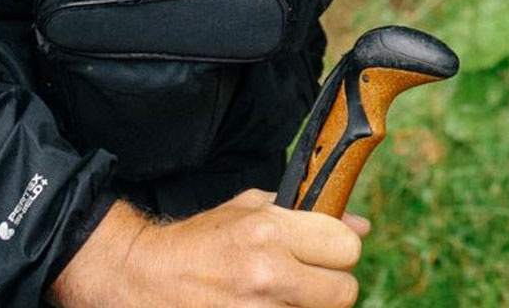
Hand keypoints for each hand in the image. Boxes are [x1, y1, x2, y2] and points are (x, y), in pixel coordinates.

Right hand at [48, 189, 367, 307]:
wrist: (148, 277)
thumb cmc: (199, 241)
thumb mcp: (245, 210)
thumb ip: (303, 214)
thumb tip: (360, 225)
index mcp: (268, 230)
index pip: (345, 245)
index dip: (337, 248)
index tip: (322, 251)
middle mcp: (269, 272)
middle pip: (345, 291)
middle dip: (328, 284)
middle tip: (302, 278)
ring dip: (308, 306)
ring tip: (279, 294)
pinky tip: (266, 305)